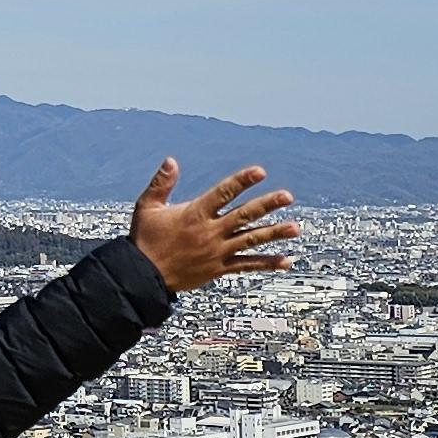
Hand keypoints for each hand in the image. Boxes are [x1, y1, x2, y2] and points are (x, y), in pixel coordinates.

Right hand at [129, 157, 297, 292]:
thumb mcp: (147, 207)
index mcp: (195, 213)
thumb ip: (161, 183)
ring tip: (295, 227)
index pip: (223, 193)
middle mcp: (210, 232)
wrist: (142, 276)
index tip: (260, 171)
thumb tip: (171, 160)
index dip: (242, 181)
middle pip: (244, 215)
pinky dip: (267, 263)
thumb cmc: (143, 239)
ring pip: (251, 240)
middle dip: (267, 205)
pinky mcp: (218, 269)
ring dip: (274, 233)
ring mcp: (216, 252)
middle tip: (287, 196)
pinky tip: (286, 261)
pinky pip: (247, 265)